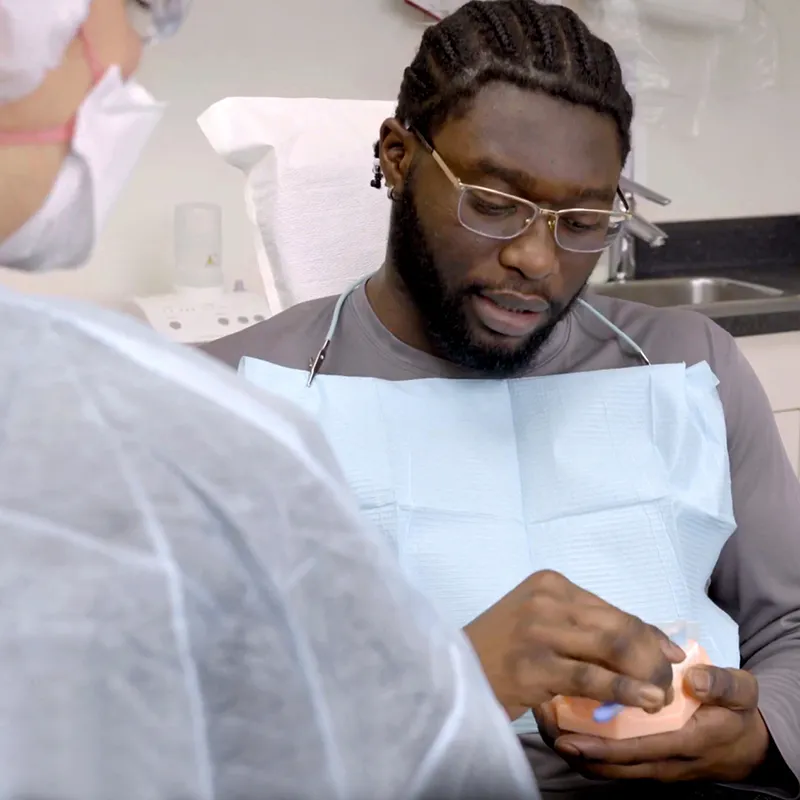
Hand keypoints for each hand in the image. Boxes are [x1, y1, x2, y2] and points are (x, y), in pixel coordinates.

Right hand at [463, 569, 684, 720]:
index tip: (671, 654)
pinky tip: (646, 702)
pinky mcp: (535, 664)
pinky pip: (593, 677)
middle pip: (618, 627)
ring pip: (612, 648)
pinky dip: (626, 690)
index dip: (648, 634)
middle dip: (651, 657)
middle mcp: (546, 599)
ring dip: (646, 675)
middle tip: (668, 683)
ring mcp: (539, 629)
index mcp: (549, 583)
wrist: (452, 672)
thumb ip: (580, 625)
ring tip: (662, 697)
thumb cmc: (499, 650)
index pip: (612, 609)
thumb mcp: (538, 623)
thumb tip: (640, 642)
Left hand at [537, 666, 769, 782]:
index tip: (566, 733)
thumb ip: (721, 684)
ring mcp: (651, 763)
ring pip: (606, 766)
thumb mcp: (740, 692)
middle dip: (573, 748)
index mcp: (684, 742)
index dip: (599, 745)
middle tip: (541, 723)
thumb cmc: (736, 712)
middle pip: (610, 765)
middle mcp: (662, 760)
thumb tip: (692, 678)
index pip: (636, 749)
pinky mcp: (643, 758)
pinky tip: (564, 720)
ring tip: (543, 720)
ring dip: (574, 747)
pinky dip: (585, 745)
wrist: (746, 744)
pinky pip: (610, 760)